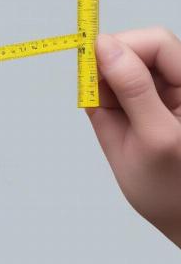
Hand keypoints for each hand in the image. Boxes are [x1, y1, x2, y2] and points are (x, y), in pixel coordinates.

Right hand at [88, 28, 180, 247]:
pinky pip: (112, 85)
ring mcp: (158, 92)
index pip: (157, 44)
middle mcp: (176, 84)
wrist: (177, 219)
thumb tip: (105, 46)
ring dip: (104, 85)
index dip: (124, 46)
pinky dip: (101, 98)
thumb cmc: (174, 190)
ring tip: (111, 118)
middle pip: (138, 48)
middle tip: (96, 95)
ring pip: (120, 65)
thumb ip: (131, 89)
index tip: (91, 60)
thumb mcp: (153, 138)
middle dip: (110, 66)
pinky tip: (112, 119)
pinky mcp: (139, 101)